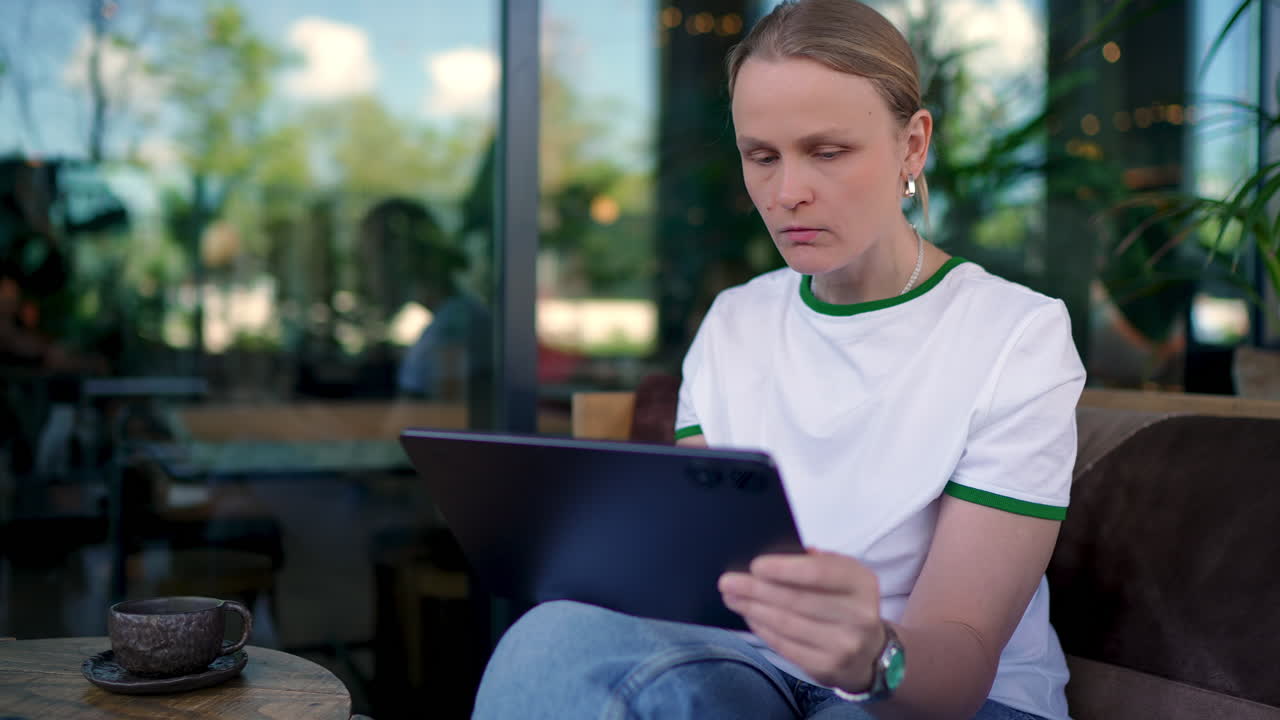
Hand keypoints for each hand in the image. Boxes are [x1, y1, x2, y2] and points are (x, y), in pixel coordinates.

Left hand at [719, 549, 884, 690]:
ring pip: (786, 624)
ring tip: (732, 597)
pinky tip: (750, 617)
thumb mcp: (842, 574)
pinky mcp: (827, 668)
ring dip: (753, 609)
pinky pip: (785, 646)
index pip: (818, 573)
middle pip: (796, 600)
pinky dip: (762, 630)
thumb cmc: (845, 601)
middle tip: (727, 582)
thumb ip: (815, 561)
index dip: (784, 569)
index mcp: (861, 583)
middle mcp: (858, 616)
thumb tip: (776, 554)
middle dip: (756, 590)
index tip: (755, 565)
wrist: (870, 651)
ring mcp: (844, 646)